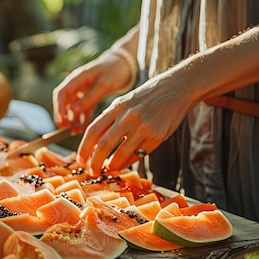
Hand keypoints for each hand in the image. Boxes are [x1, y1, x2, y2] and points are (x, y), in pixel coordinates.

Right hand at [52, 49, 134, 133]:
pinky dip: (82, 120)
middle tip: (67, 129)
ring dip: (73, 121)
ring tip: (76, 132)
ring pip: (72, 109)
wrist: (125, 65)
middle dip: (63, 116)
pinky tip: (84, 128)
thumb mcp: (103, 84)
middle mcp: (76, 86)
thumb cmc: (114, 70)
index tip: (61, 121)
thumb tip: (73, 110)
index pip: (61, 93)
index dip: (59, 108)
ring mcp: (82, 92)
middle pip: (64, 103)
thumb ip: (89, 98)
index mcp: (76, 78)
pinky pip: (82, 111)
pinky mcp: (89, 98)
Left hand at [77, 72, 195, 175]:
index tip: (80, 159)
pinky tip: (123, 164)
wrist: (178, 88)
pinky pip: (138, 155)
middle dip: (95, 162)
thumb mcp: (125, 102)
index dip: (84, 148)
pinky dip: (127, 162)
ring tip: (108, 169)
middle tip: (92, 171)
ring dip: (112, 166)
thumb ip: (111, 120)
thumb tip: (95, 143)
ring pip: (121, 154)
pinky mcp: (157, 137)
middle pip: (104, 146)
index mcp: (117, 107)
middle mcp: (129, 117)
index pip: (93, 130)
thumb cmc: (147, 96)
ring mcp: (144, 127)